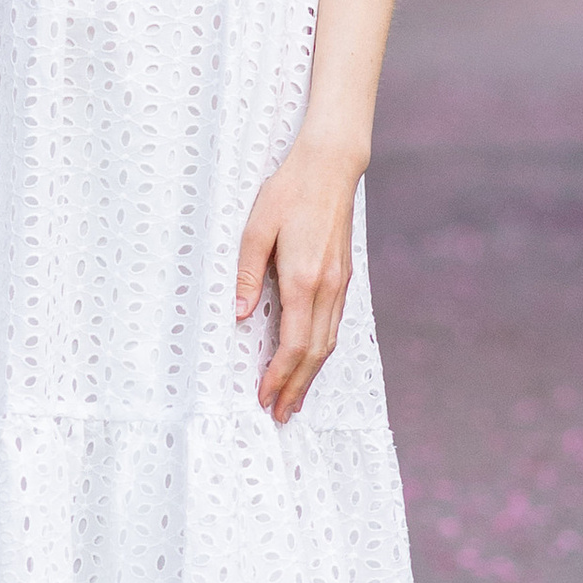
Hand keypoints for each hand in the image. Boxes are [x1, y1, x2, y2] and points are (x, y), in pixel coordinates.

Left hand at [236, 140, 363, 425]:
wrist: (330, 167)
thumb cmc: (288, 192)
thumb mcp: (256, 228)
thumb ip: (246, 275)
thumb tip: (239, 316)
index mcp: (302, 278)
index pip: (294, 343)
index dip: (280, 375)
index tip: (264, 396)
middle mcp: (326, 287)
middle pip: (315, 353)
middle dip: (296, 387)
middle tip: (280, 415)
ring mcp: (339, 283)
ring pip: (329, 342)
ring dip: (311, 375)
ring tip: (295, 399)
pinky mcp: (343, 277)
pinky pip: (334, 325)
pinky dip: (322, 351)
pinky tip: (311, 361)